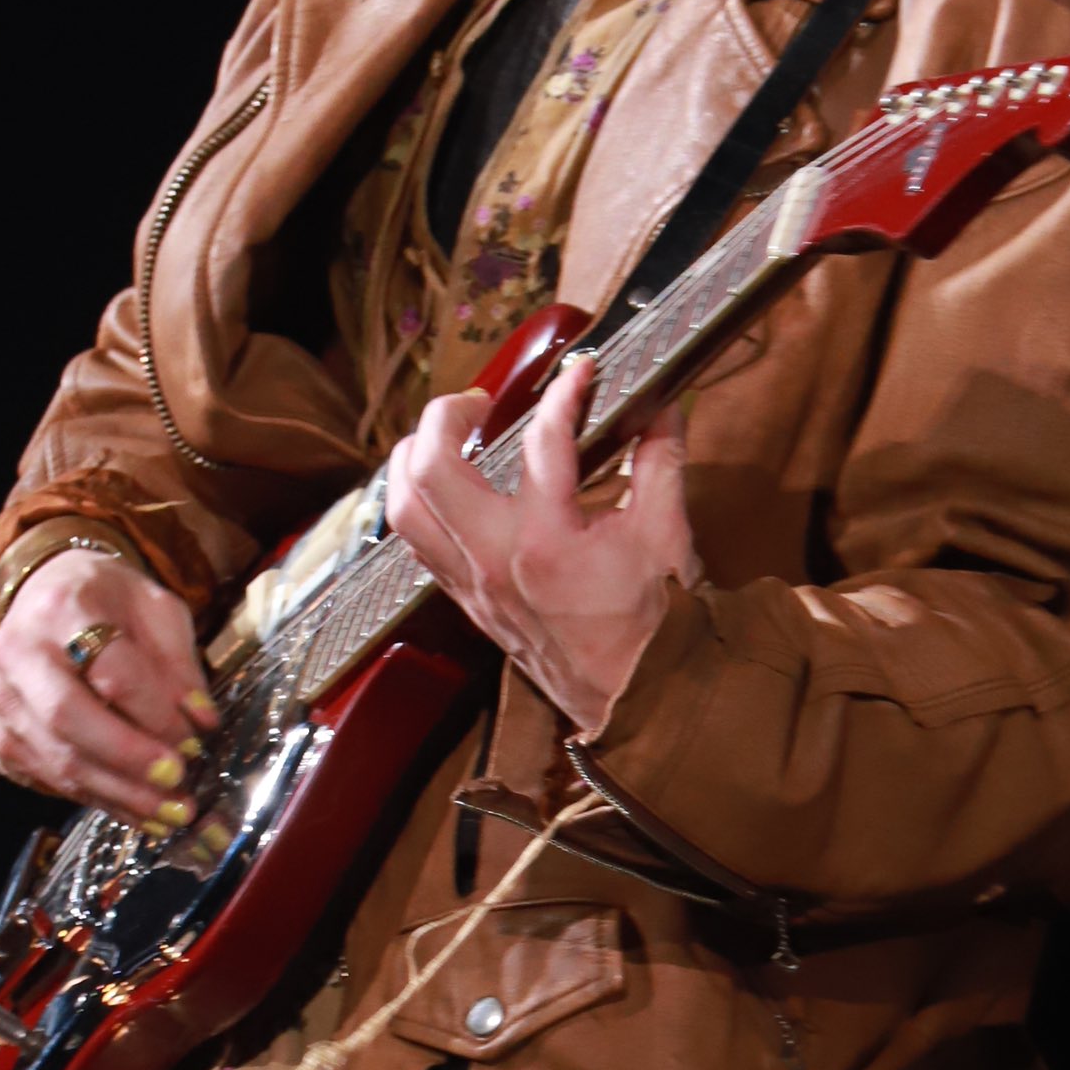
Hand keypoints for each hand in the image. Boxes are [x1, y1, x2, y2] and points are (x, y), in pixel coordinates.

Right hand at [0, 550, 217, 824]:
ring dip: (119, 793)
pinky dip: (100, 800)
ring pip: (58, 758)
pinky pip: (51, 778)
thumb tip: (201, 723)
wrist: (46, 593)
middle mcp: (20, 653)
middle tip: (177, 784)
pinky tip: (140, 813)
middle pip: (70, 718)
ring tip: (169, 813)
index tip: (195, 742)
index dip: (156, 713)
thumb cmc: (108, 601)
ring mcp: (3, 698)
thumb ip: (179, 664)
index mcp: (63, 609)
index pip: (111, 672)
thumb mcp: (156, 609)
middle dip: (128, 759)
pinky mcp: (1, 734)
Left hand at [386, 355, 703, 740]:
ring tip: (442, 434)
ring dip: (412, 458)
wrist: (628, 696)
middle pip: (431, 469)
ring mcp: (473, 583)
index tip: (579, 373)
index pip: (543, 443)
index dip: (563, 394)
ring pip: (404, 508)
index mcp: (549, 543)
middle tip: (476, 401)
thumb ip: (660, 463)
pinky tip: (441, 484)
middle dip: (445, 417)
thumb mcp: (665, 536)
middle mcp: (496, 561)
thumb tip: (660, 409)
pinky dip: (418, 502)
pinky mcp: (466, 598)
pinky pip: (416, 541)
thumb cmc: (648, 624)